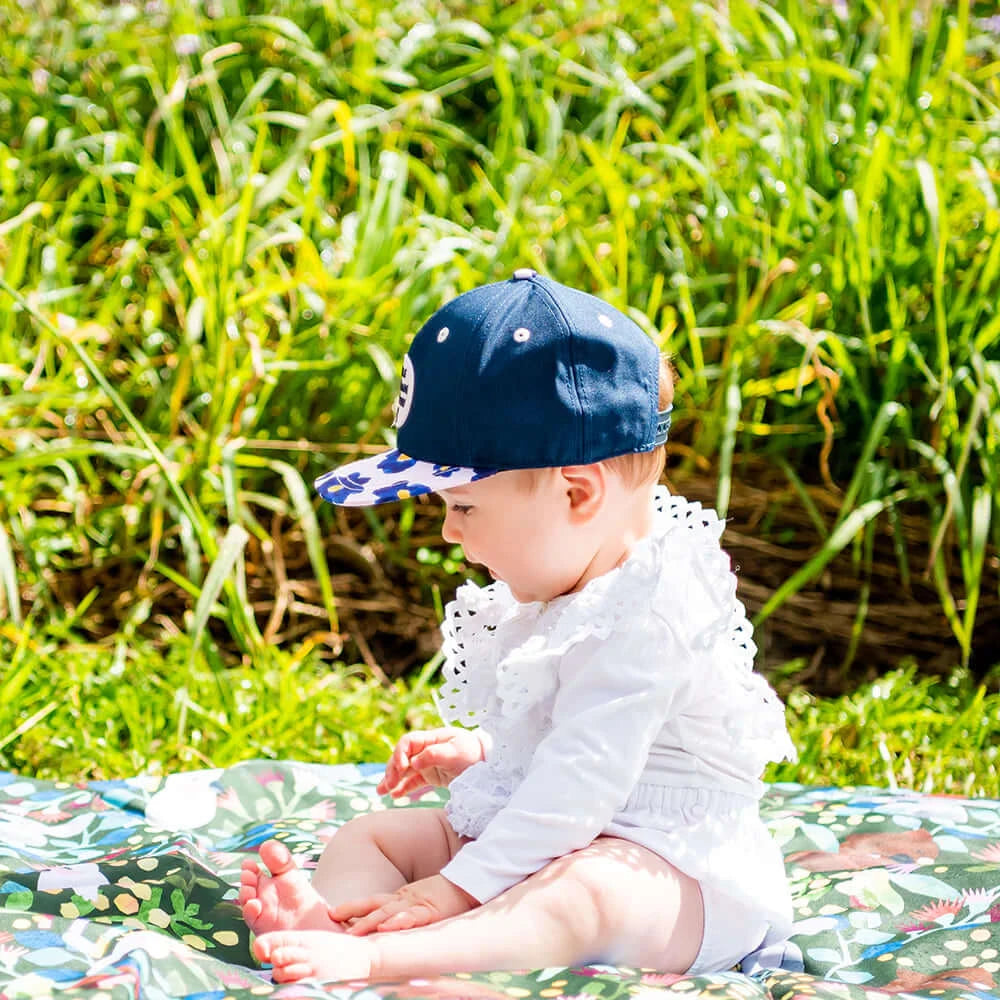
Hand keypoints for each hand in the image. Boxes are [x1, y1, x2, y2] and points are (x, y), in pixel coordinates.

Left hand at [331, 874, 478, 934]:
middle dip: (353, 914)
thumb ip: (407, 910)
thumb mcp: (423, 903)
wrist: (473, 882)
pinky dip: (399, 921)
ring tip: (352, 931)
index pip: (373, 901)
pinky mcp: (431, 910)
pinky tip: (387, 927)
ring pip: (389, 912)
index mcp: (403, 898)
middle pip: (375, 905)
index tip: (332, 912)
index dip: (353, 906)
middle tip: (332, 918)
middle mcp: (406, 900)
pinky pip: (413, 917)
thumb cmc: (450, 894)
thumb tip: (384, 924)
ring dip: (369, 922)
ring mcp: (418, 904)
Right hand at [377, 728, 484, 797]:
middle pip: (402, 756)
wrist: (490, 767)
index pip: (408, 742)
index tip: (401, 768)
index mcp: (432, 738)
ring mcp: (428, 763)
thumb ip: (435, 754)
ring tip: (381, 792)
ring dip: (392, 779)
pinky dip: (403, 787)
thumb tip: (414, 762)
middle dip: (392, 769)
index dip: (400, 754)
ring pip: (404, 770)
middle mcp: (426, 749)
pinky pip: (413, 781)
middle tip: (388, 785)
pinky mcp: (432, 775)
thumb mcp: (456, 752)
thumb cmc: (473, 755)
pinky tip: (395, 796)